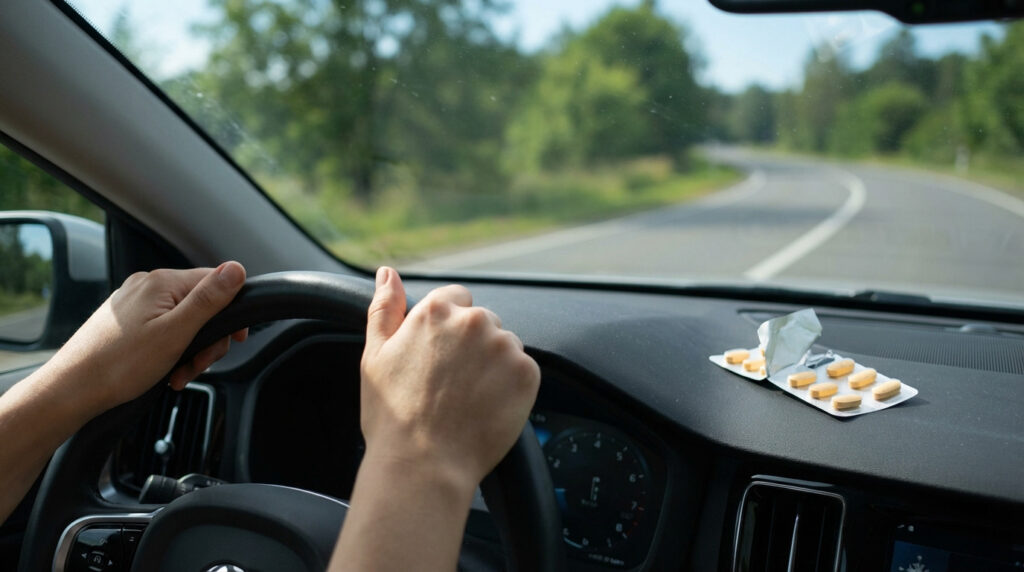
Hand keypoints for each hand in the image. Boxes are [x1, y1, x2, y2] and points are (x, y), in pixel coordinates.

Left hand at [53, 261, 247, 412]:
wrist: (72, 390)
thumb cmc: (119, 365)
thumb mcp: (176, 333)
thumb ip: (209, 300)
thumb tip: (237, 268)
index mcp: (162, 283)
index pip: (216, 282)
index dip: (231, 313)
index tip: (235, 340)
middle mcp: (146, 286)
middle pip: (200, 305)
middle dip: (206, 339)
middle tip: (196, 366)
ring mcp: (133, 303)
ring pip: (182, 321)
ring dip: (188, 350)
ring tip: (176, 374)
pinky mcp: (126, 321)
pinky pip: (162, 329)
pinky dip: (170, 351)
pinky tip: (163, 370)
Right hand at [359, 266, 540, 487]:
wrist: (423, 465)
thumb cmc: (393, 416)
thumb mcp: (374, 355)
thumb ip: (384, 307)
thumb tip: (387, 273)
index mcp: (436, 310)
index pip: (456, 298)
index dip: (446, 329)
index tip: (439, 358)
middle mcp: (473, 321)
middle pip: (482, 322)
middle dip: (472, 346)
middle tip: (451, 385)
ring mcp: (504, 346)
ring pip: (504, 346)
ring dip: (493, 365)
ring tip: (468, 399)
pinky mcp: (527, 373)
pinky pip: (523, 370)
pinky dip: (511, 387)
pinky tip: (487, 407)